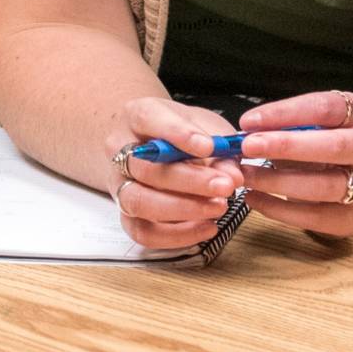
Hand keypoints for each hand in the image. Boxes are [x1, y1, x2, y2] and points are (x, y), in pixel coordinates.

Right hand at [105, 97, 238, 250]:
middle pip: (146, 168)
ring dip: (182, 210)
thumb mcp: (204, 126)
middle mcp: (119, 149)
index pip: (148, 118)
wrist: (148, 146)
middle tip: (225, 186)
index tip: (208, 146)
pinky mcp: (126, 213)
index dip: (178, 134)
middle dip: (190, 181)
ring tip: (219, 207)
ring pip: (139, 202)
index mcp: (136, 116)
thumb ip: (220, 147)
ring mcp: (119, 183)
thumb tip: (233, 175)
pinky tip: (207, 227)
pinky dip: (177, 236)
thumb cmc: (179, 134)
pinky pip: (143, 232)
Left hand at [232, 89, 352, 237]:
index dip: (285, 113)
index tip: (248, 121)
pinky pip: (316, 217)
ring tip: (246, 176)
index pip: (326, 107)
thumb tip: (244, 133)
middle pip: (335, 146)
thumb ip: (283, 125)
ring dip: (279, 181)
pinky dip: (280, 209)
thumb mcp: (310, 124)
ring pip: (326, 185)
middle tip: (247, 147)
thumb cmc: (321, 141)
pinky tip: (254, 199)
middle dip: (287, 146)